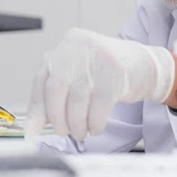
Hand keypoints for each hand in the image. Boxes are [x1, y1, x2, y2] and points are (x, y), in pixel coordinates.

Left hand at [25, 27, 174, 141]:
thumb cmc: (107, 74)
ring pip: (77, 100)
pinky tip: (96, 126)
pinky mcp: (115, 72)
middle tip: (65, 131)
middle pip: (56, 87)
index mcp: (66, 45)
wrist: (145, 65)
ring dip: (78, 124)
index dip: (37, 108)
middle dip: (58, 117)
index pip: (42, 78)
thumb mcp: (78, 77)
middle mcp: (78, 46)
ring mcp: (97, 57)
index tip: (32, 131)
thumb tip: (31, 128)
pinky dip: (94, 123)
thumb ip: (54, 97)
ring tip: (82, 131)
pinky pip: (98, 106)